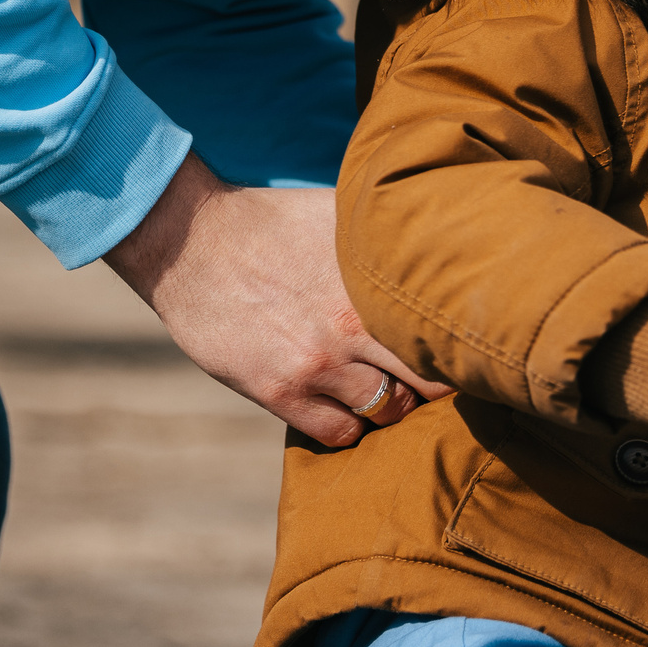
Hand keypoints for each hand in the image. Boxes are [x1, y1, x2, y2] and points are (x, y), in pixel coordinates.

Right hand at [104, 153, 443, 446]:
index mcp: (371, 281)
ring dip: (392, 405)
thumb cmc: (270, 220)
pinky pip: (337, 433)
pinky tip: (346, 405)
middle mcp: (350, 326)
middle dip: (435, 380)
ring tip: (387, 390)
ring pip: (387, 411)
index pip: (442, 330)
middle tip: (432, 376)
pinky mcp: (277, 391)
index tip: (458, 342)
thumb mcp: (336, 213)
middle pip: (427, 379)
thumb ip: (384, 236)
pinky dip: (350, 426)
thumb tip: (436, 228)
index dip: (458, 342)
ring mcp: (314, 364)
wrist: (189, 241)